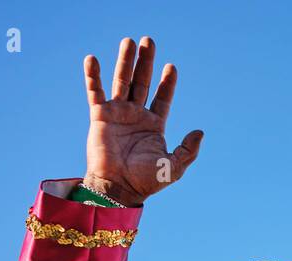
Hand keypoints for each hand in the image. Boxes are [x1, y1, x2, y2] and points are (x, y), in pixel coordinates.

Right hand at [82, 37, 202, 206]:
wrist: (118, 189)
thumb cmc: (146, 182)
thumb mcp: (174, 168)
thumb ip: (188, 150)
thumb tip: (200, 131)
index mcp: (154, 126)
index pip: (162, 98)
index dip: (167, 83)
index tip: (171, 67)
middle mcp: (136, 116)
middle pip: (142, 82)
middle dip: (146, 62)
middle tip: (149, 41)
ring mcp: (117, 114)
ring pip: (122, 81)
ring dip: (125, 61)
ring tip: (129, 41)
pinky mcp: (100, 117)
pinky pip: (95, 92)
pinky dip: (92, 76)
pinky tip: (92, 59)